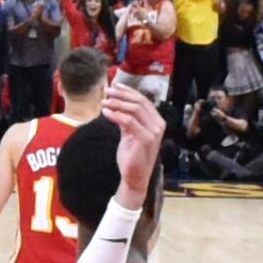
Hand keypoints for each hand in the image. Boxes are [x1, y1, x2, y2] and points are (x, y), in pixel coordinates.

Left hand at [105, 78, 166, 194]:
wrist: (135, 177)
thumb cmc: (132, 156)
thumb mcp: (130, 134)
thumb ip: (128, 119)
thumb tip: (117, 104)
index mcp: (157, 121)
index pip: (143, 100)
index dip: (128, 91)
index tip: (115, 85)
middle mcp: (158, 124)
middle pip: (139, 102)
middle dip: (121, 94)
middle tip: (106, 91)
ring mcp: (154, 132)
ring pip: (134, 109)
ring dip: (117, 103)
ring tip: (103, 102)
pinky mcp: (145, 139)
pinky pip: (129, 121)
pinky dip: (116, 115)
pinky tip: (105, 113)